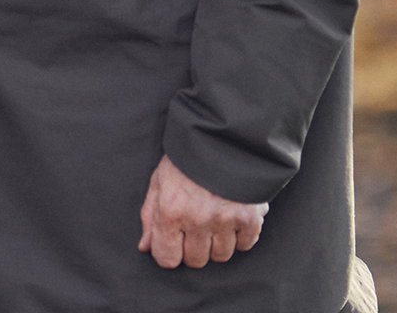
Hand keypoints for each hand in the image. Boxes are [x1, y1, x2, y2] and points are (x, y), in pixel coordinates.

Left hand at [137, 153, 265, 267]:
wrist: (222, 136)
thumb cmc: (186, 158)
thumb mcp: (159, 181)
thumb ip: (150, 216)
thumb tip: (146, 246)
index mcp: (170, 211)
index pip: (167, 258)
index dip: (169, 252)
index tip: (173, 242)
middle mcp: (197, 219)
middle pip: (195, 260)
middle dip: (194, 248)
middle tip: (195, 226)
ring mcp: (225, 219)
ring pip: (221, 256)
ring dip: (217, 243)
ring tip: (215, 219)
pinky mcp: (250, 217)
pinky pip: (245, 245)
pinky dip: (240, 236)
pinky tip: (233, 218)